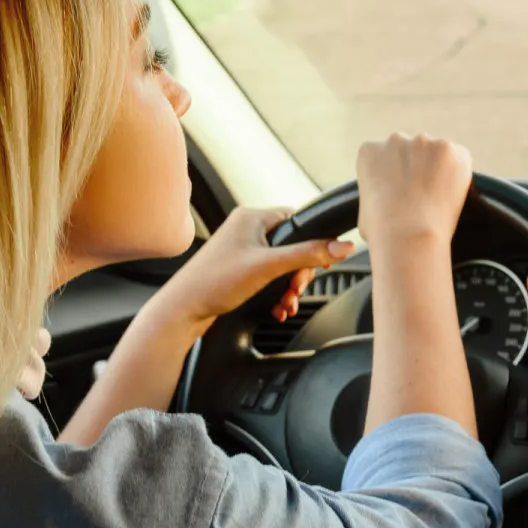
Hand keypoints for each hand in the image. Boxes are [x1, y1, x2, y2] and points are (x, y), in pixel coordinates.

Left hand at [153, 205, 353, 328]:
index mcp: (252, 217)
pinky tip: (277, 307)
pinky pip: (270, 276)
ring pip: (283, 265)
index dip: (312, 242)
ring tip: (285, 303)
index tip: (319, 263)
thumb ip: (309, 254)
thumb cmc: (214, 282)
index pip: (297, 220)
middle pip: (293, 246)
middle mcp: (247, 229)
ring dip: (289, 287)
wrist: (183, 310)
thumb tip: (343, 246)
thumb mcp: (269, 266)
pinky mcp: (239, 269)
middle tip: (295, 288)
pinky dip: (277, 293)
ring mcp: (242, 249)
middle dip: (299, 273)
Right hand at [356, 134, 472, 252]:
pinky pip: (459, 158)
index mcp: (369, 151)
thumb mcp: (365, 208)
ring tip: (438, 198)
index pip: (385, 155)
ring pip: (436, 153)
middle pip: (412, 150)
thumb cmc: (383, 232)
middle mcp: (395, 140)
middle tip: (423, 194)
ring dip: (439, 170)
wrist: (408, 236)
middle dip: (418, 167)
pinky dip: (458, 174)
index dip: (396, 174)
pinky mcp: (448, 150)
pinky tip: (451, 193)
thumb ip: (376, 192)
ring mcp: (423, 142)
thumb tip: (385, 199)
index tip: (402, 190)